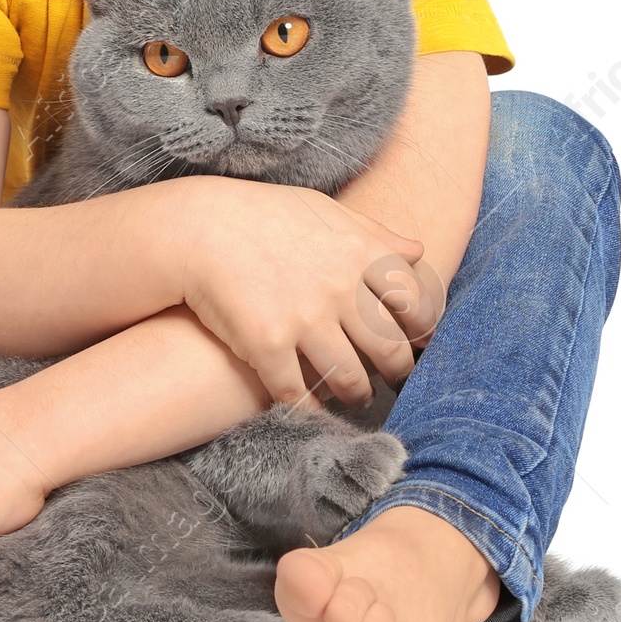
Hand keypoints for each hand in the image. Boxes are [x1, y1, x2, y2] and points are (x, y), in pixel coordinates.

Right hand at [173, 178, 428, 406]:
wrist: (197, 227)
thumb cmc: (262, 214)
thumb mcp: (323, 209)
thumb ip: (374, 231)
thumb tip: (420, 249)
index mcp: (358, 252)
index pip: (413, 302)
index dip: (423, 329)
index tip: (421, 343)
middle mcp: (339, 287)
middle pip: (388, 347)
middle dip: (397, 372)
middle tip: (396, 381)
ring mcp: (304, 318)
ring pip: (349, 378)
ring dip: (357, 395)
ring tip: (356, 397)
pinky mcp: (268, 345)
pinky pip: (299, 394)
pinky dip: (310, 411)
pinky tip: (312, 412)